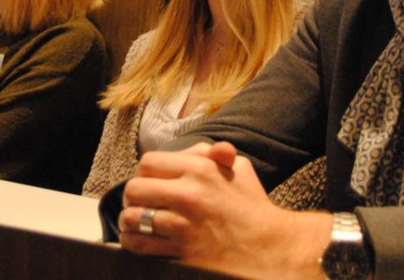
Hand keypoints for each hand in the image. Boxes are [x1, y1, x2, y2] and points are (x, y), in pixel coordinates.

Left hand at [119, 143, 327, 277]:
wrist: (271, 249)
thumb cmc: (253, 207)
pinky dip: (133, 241)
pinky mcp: (181, 253)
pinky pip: (139, 244)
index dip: (147, 172)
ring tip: (138, 221)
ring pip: (132, 217)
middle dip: (135, 195)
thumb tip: (195, 150)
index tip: (152, 181)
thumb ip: (212, 154)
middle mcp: (189, 194)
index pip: (148, 162)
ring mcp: (183, 225)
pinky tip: (141, 238)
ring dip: (131, 219)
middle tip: (142, 201)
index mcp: (201, 170)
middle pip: (134, 188)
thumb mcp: (239, 170)